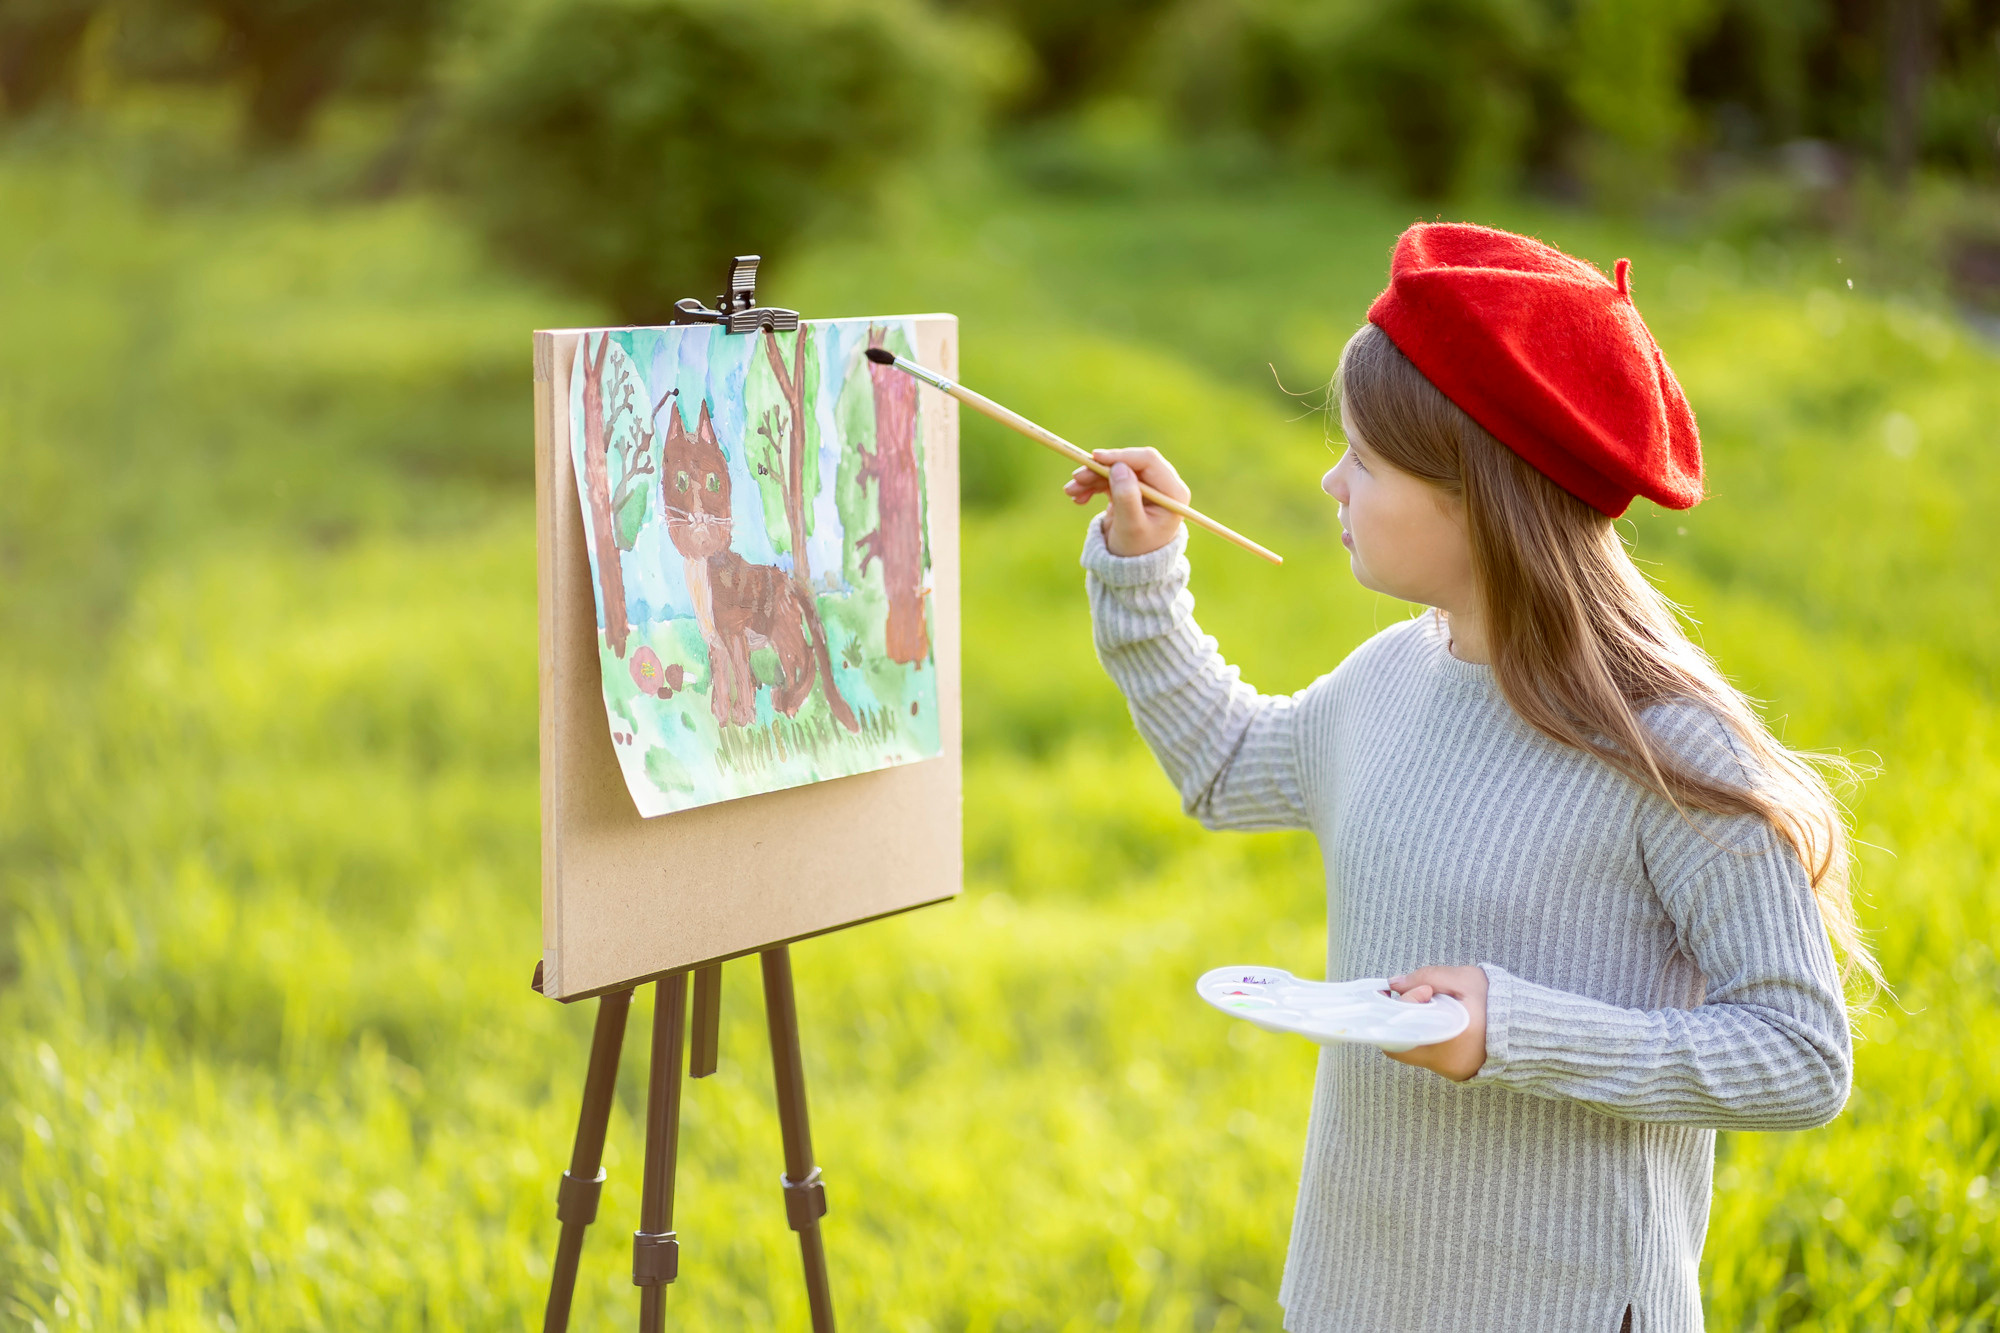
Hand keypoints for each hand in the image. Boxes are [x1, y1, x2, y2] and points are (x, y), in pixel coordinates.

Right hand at [1063, 447, 1189, 556]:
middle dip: (1101, 468)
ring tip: (1070, 491)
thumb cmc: (1136, 552)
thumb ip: (1127, 497)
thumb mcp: (1131, 526)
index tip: (1095, 458)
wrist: (1130, 570)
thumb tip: (1119, 468)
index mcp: (1172, 492)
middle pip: (1129, 463)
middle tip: (1076, 477)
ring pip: (1115, 470)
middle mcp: (1162, 485)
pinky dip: (1092, 485)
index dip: (1121, 456)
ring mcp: (1145, 487)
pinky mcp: (1130, 490)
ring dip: (1091, 477)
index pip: (1148, 461)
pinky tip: (1078, 497)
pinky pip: (1109, 480)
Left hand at [1385, 965, 1488, 1081]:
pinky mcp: (1456, 1073)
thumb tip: (1395, 984)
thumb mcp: (1465, 979)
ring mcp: (1450, 1071)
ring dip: (1415, 1028)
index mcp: (1450, 1036)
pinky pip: (1429, 1056)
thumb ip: (1427, 976)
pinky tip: (1441, 1021)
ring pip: (1413, 1051)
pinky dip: (1428, 1038)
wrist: (1528, 1028)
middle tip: (1414, 1000)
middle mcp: (1446, 1062)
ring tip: (1433, 1008)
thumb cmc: (1497, 1002)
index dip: (1403, 1005)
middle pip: (1400, 1045)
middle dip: (1401, 1020)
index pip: (1402, 1027)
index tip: (1421, 990)